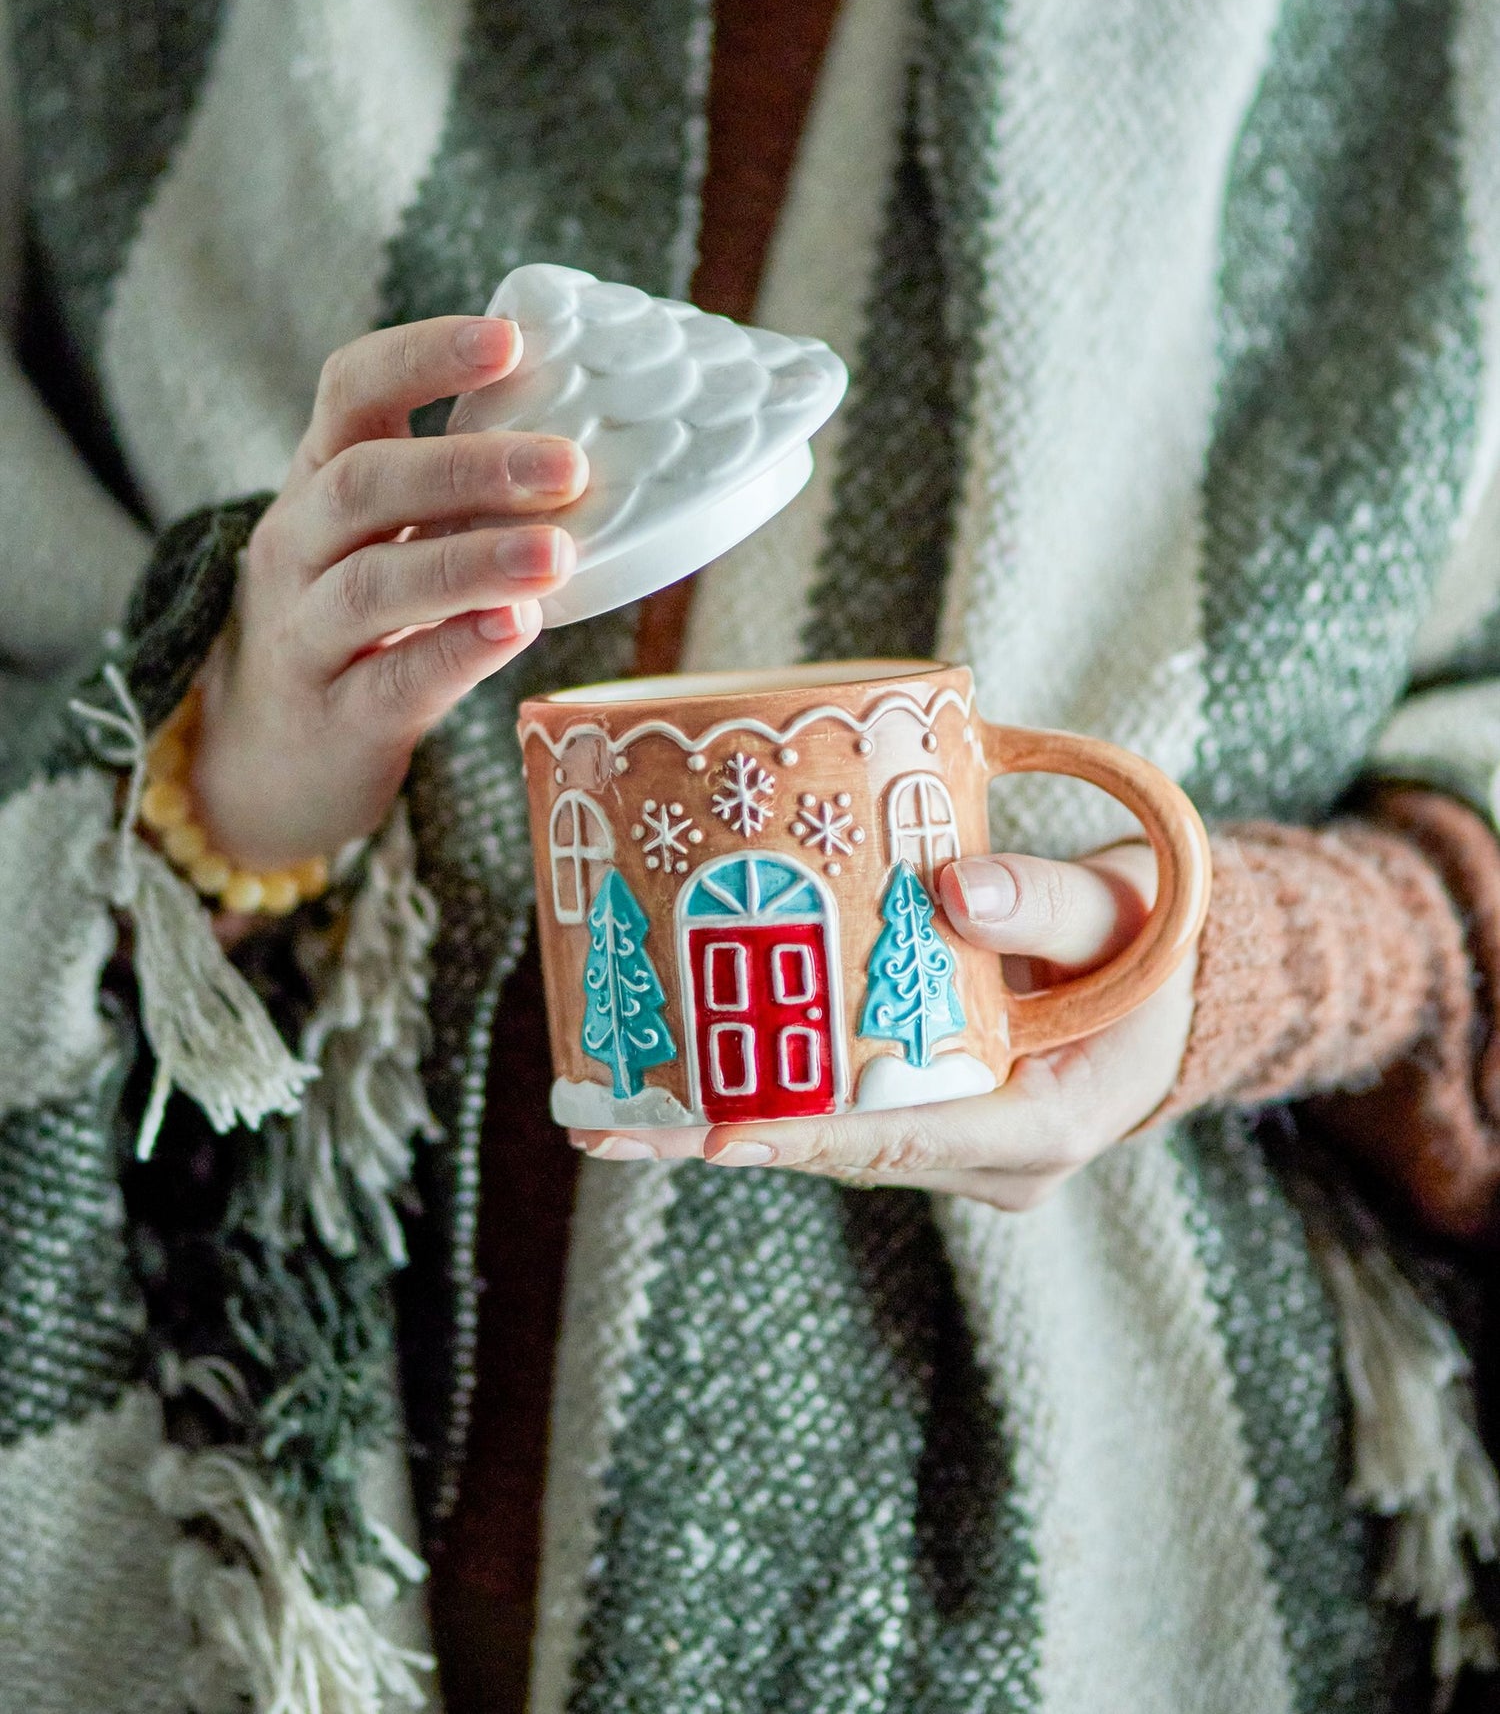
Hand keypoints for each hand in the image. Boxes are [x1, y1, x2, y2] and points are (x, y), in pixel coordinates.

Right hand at [190, 315, 584, 866]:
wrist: (265, 761)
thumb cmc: (359, 628)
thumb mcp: (386, 541)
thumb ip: (462, 496)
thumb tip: (604, 442)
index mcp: (321, 481)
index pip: (350, 390)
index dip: (423, 355)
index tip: (508, 339)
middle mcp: (299, 546)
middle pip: (361, 483)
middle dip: (468, 466)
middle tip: (569, 466)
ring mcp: (306, 635)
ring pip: (371, 584)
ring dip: (471, 561)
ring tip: (556, 554)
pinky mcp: (334, 719)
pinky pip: (391, 679)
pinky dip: (456, 650)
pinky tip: (516, 627)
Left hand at [571, 841, 1194, 1207]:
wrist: (1179, 972)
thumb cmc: (1157, 934)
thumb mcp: (1126, 907)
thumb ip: (1050, 900)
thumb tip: (952, 890)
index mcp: (1047, 1124)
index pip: (907, 1139)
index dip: (809, 1137)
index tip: (715, 1137)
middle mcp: (994, 1158)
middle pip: (842, 1151)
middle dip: (725, 1139)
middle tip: (606, 1127)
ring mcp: (961, 1146)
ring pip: (830, 1138)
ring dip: (727, 1122)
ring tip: (606, 1109)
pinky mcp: (935, 1115)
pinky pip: (842, 1110)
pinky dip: (768, 1093)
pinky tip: (677, 1073)